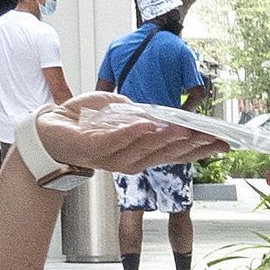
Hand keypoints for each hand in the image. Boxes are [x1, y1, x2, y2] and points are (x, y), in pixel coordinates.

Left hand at [36, 91, 220, 175]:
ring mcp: (112, 157)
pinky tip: (150, 124)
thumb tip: (157, 113)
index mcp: (138, 152)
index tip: (222, 142)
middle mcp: (129, 160)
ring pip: (146, 148)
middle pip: (167, 153)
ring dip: (167, 137)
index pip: (174, 152)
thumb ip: (138, 113)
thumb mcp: (118, 109)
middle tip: (215, 138)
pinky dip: (135, 131)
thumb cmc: (83, 119)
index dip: (198, 148)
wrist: (47, 127)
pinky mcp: (94, 148)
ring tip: (188, 128)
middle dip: (192, 145)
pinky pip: (118, 139)